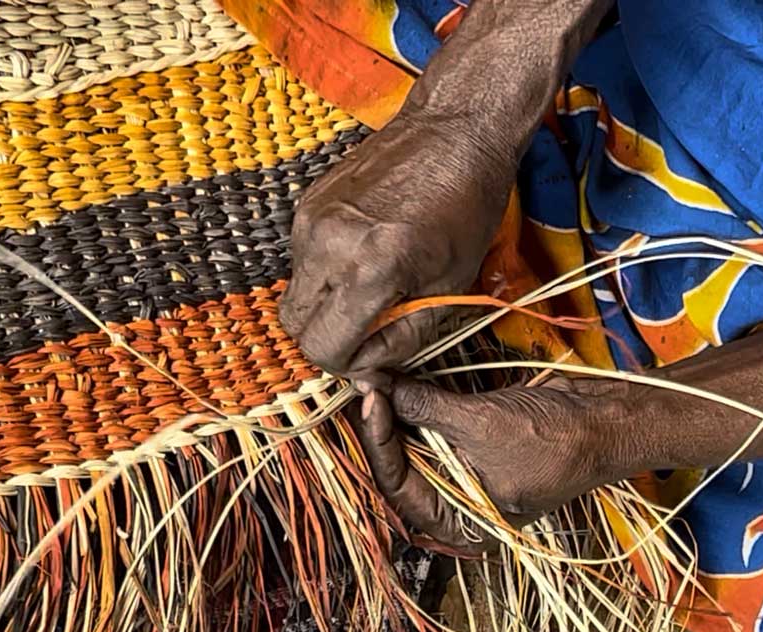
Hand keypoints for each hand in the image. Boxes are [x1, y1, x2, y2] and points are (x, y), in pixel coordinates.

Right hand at [279, 111, 515, 376]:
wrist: (453, 131)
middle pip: (295, 327)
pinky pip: (302, 261)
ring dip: (327, 304)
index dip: (348, 361)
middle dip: (330, 337)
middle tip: (369, 325)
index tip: (373, 352)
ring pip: (295, 294)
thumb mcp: (449, 288)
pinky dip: (327, 271)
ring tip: (372, 283)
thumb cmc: (466, 208)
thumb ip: (403, 338)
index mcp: (369, 267)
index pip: (323, 347)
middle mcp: (328, 243)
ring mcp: (310, 220)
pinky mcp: (306, 204)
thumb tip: (368, 369)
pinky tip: (365, 252)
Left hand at [353, 376, 646, 553]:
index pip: (396, 485)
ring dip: (398, 412)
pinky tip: (404, 382)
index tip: (369, 399)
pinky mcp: (477, 446)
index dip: (377, 441)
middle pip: (401, 466)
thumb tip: (380, 387)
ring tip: (379, 379)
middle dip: (382, 426)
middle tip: (366, 385)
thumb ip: (425, 408)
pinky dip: (421, 406)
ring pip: (415, 445)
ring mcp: (467, 474)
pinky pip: (436, 429)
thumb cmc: (553, 440)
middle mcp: (457, 504)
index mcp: (459, 523)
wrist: (607, 423)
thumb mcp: (481, 424)